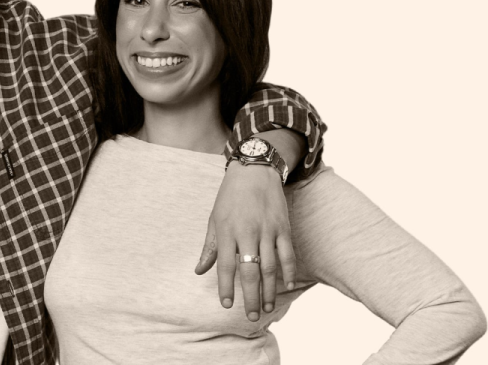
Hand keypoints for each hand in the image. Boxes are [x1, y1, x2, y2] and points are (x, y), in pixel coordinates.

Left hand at [195, 162, 295, 320]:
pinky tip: (286, 286)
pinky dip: (288, 272)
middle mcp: (247, 233)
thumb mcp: (214, 219)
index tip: (227, 305)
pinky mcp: (283, 227)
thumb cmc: (230, 198)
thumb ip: (209, 248)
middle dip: (250, 296)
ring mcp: (267, 230)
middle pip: (249, 271)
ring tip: (266, 307)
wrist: (254, 171)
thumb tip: (199, 271)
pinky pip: (287, 254)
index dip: (226, 287)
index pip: (225, 266)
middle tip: (250, 317)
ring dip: (269, 290)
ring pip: (270, 267)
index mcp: (227, 231)